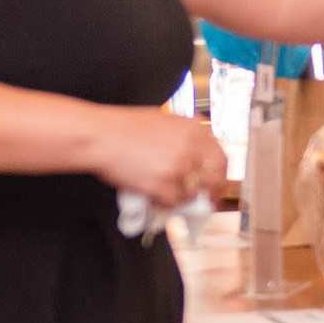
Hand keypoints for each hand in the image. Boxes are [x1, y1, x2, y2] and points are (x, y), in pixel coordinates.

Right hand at [86, 106, 226, 205]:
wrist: (101, 136)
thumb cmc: (124, 126)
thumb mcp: (164, 120)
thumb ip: (185, 136)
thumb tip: (197, 154)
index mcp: (194, 130)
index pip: (221, 159)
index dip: (220, 177)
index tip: (216, 186)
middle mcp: (191, 148)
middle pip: (213, 180)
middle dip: (210, 194)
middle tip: (203, 203)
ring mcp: (178, 168)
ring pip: (190, 194)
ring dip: (180, 197)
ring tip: (163, 190)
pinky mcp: (162, 185)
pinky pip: (172, 203)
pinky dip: (164, 203)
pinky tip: (152, 194)